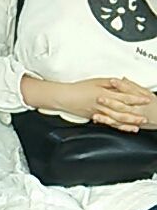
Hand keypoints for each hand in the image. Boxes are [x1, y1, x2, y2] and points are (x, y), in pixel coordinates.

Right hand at [23, 76, 148, 131]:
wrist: (64, 97)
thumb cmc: (79, 88)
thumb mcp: (96, 81)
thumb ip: (109, 83)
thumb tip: (121, 83)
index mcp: (104, 93)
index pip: (123, 96)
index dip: (135, 98)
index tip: (145, 99)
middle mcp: (102, 104)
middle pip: (122, 110)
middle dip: (135, 114)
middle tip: (145, 116)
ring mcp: (98, 112)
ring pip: (116, 119)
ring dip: (128, 123)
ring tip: (137, 125)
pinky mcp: (94, 117)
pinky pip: (108, 123)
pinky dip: (117, 127)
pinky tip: (123, 128)